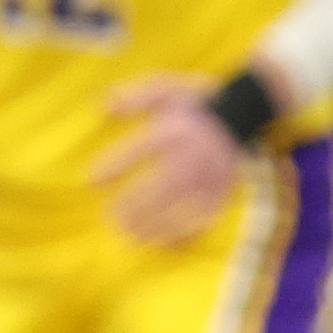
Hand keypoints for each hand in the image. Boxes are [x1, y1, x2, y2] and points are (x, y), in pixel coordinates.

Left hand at [92, 68, 265, 243]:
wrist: (243, 111)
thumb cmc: (192, 101)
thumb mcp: (163, 88)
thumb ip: (134, 96)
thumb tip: (104, 104)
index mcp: (175, 129)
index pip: (139, 149)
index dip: (114, 166)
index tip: (90, 181)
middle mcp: (195, 155)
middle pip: (162, 185)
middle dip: (135, 204)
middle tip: (110, 218)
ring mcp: (212, 176)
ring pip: (183, 206)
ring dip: (157, 224)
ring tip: (131, 236)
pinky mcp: (224, 190)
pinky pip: (204, 217)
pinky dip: (186, 232)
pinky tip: (165, 244)